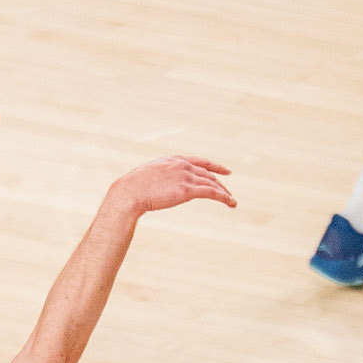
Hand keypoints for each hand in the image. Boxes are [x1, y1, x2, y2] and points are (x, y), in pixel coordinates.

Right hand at [105, 155, 236, 218]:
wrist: (130, 192)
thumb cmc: (133, 188)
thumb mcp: (147, 178)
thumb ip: (158, 179)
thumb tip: (156, 188)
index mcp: (174, 160)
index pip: (200, 161)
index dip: (214, 166)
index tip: (225, 171)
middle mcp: (183, 165)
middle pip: (208, 174)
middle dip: (220, 183)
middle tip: (228, 193)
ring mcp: (186, 176)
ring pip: (212, 183)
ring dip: (224, 193)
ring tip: (232, 202)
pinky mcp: (187, 190)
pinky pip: (211, 192)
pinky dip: (223, 197)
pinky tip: (230, 202)